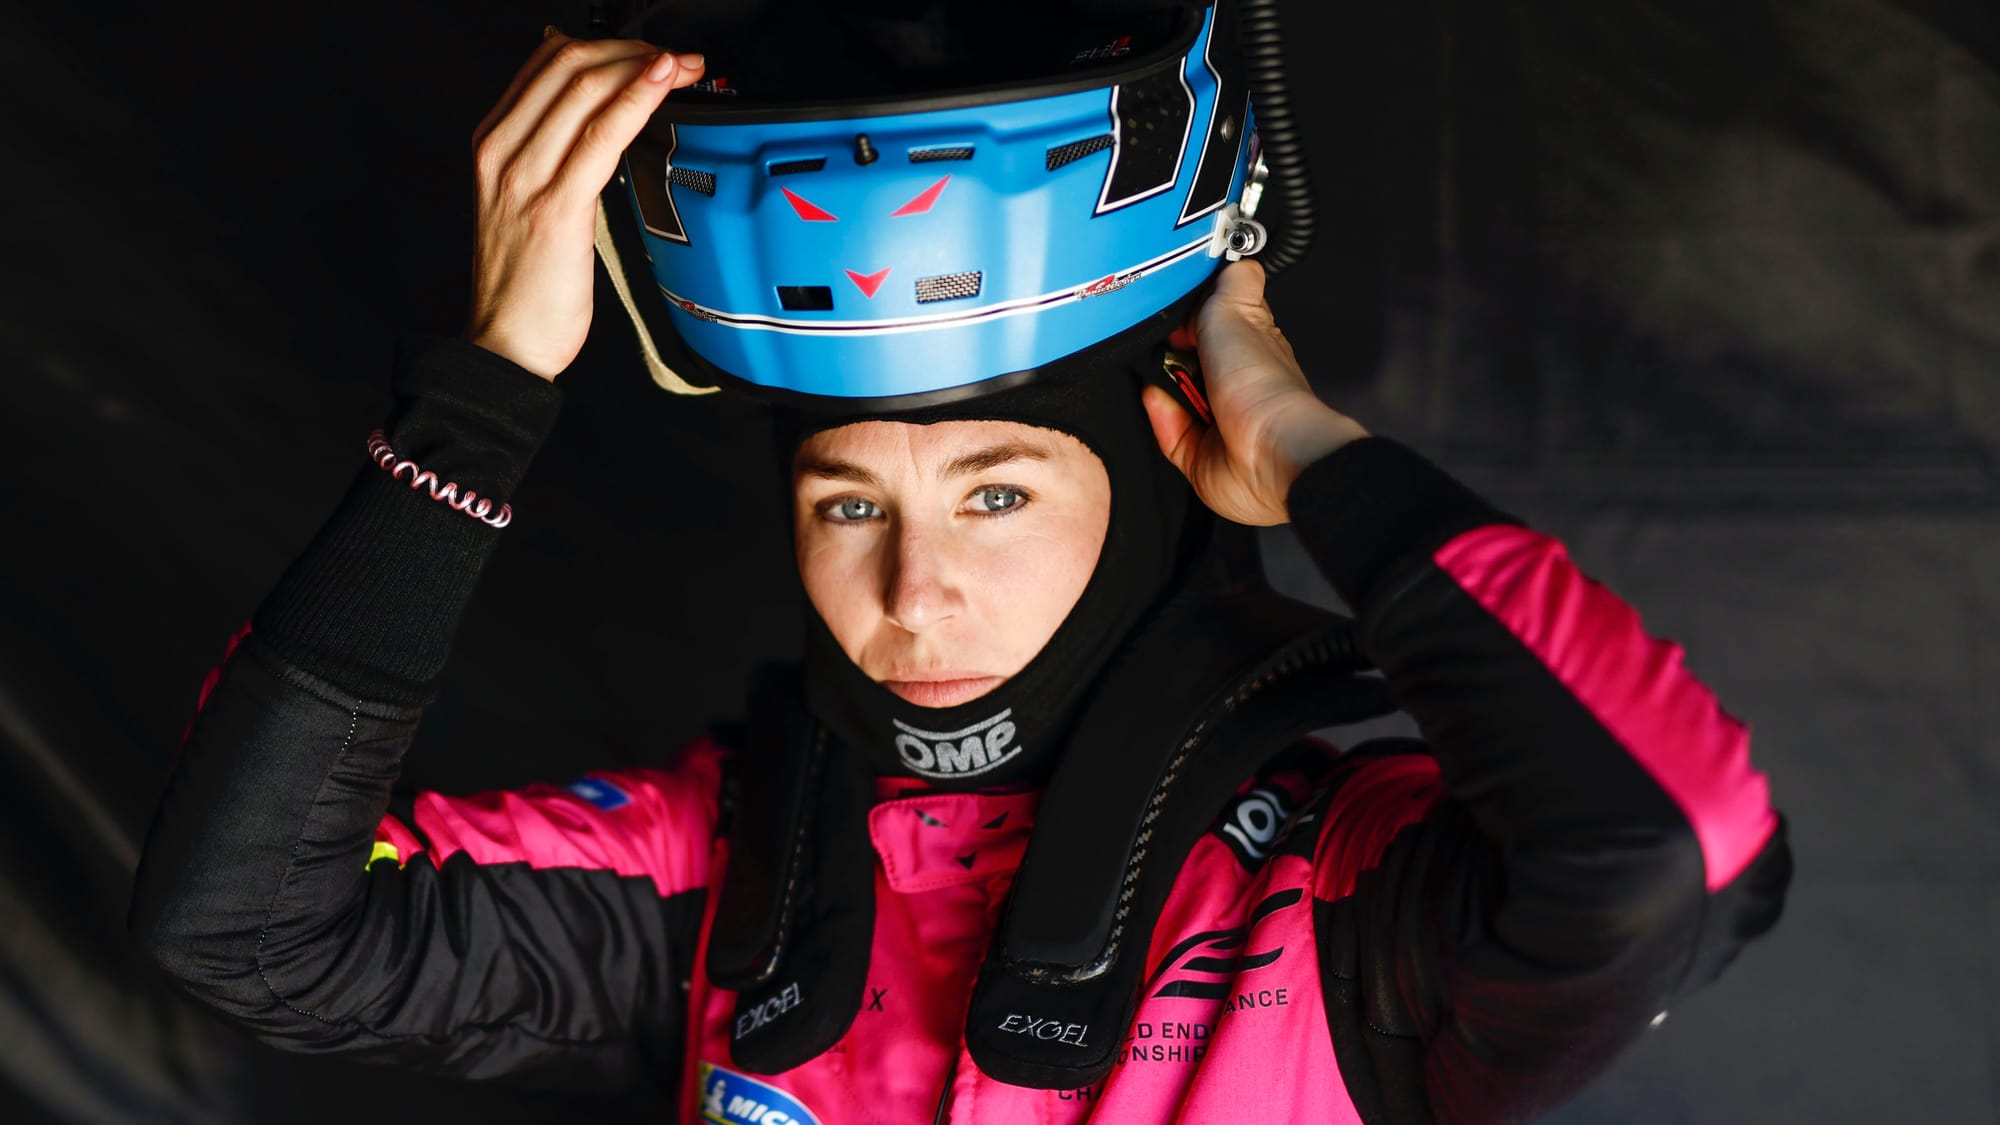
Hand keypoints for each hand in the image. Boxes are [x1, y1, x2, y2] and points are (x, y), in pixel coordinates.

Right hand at [464, 30, 707, 379]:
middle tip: (679, 59)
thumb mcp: (526, 201)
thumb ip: (552, 154)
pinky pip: (601, 136)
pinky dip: (637, 100)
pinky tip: (663, 84)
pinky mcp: (556, 207)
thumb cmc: (524, 283)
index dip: (608, 44)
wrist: (506, 343)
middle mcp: (503, 151)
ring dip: (644, 68)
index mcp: (494, 144)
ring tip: (685, 67)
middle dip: (632, 50)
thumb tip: (589, 114)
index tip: (652, 53)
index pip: (547, 63)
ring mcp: (526, 176)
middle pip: (568, 65)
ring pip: (585, 90)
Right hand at [1141, 260, 1370, 524]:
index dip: (1186, 315)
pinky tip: (1163, 403)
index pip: (1208, 322)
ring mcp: (1216, 419)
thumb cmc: (1261, 385)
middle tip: (1163, 345)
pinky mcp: (1199, 453)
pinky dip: (1161, 418)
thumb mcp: (1240, 311)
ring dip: (1160, 385)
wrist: (1266, 452)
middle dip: (1166, 352)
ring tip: (1165, 377)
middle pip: (1184, 359)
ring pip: (1171, 395)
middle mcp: (1233, 383)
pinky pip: (1167, 431)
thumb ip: (1232, 282)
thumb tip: (1235, 260)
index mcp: (1247, 346)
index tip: (1169, 309)